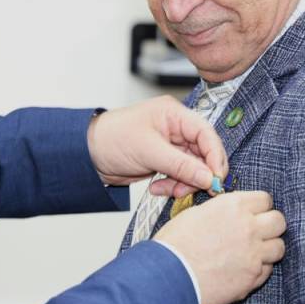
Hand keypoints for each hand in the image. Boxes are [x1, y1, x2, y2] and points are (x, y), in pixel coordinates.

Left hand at [87, 96, 226, 196]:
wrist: (88, 154)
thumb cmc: (112, 139)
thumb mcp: (149, 151)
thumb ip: (181, 165)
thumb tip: (208, 177)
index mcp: (174, 114)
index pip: (206, 133)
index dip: (215, 156)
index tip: (216, 177)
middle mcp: (175, 127)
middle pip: (202, 152)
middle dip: (199, 174)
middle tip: (197, 190)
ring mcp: (170, 145)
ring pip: (192, 168)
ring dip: (184, 183)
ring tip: (168, 190)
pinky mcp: (163, 160)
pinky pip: (179, 175)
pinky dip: (172, 185)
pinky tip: (157, 188)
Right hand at [154, 191, 285, 303]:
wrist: (168, 276)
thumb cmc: (174, 245)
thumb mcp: (194, 214)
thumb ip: (220, 211)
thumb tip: (229, 214)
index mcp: (233, 206)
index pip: (265, 199)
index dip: (258, 206)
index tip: (252, 213)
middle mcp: (249, 227)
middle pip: (279, 221)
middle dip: (270, 225)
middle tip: (257, 232)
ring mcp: (254, 254)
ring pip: (279, 247)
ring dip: (268, 249)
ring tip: (250, 253)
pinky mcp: (253, 278)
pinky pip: (267, 270)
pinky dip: (258, 269)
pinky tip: (241, 269)